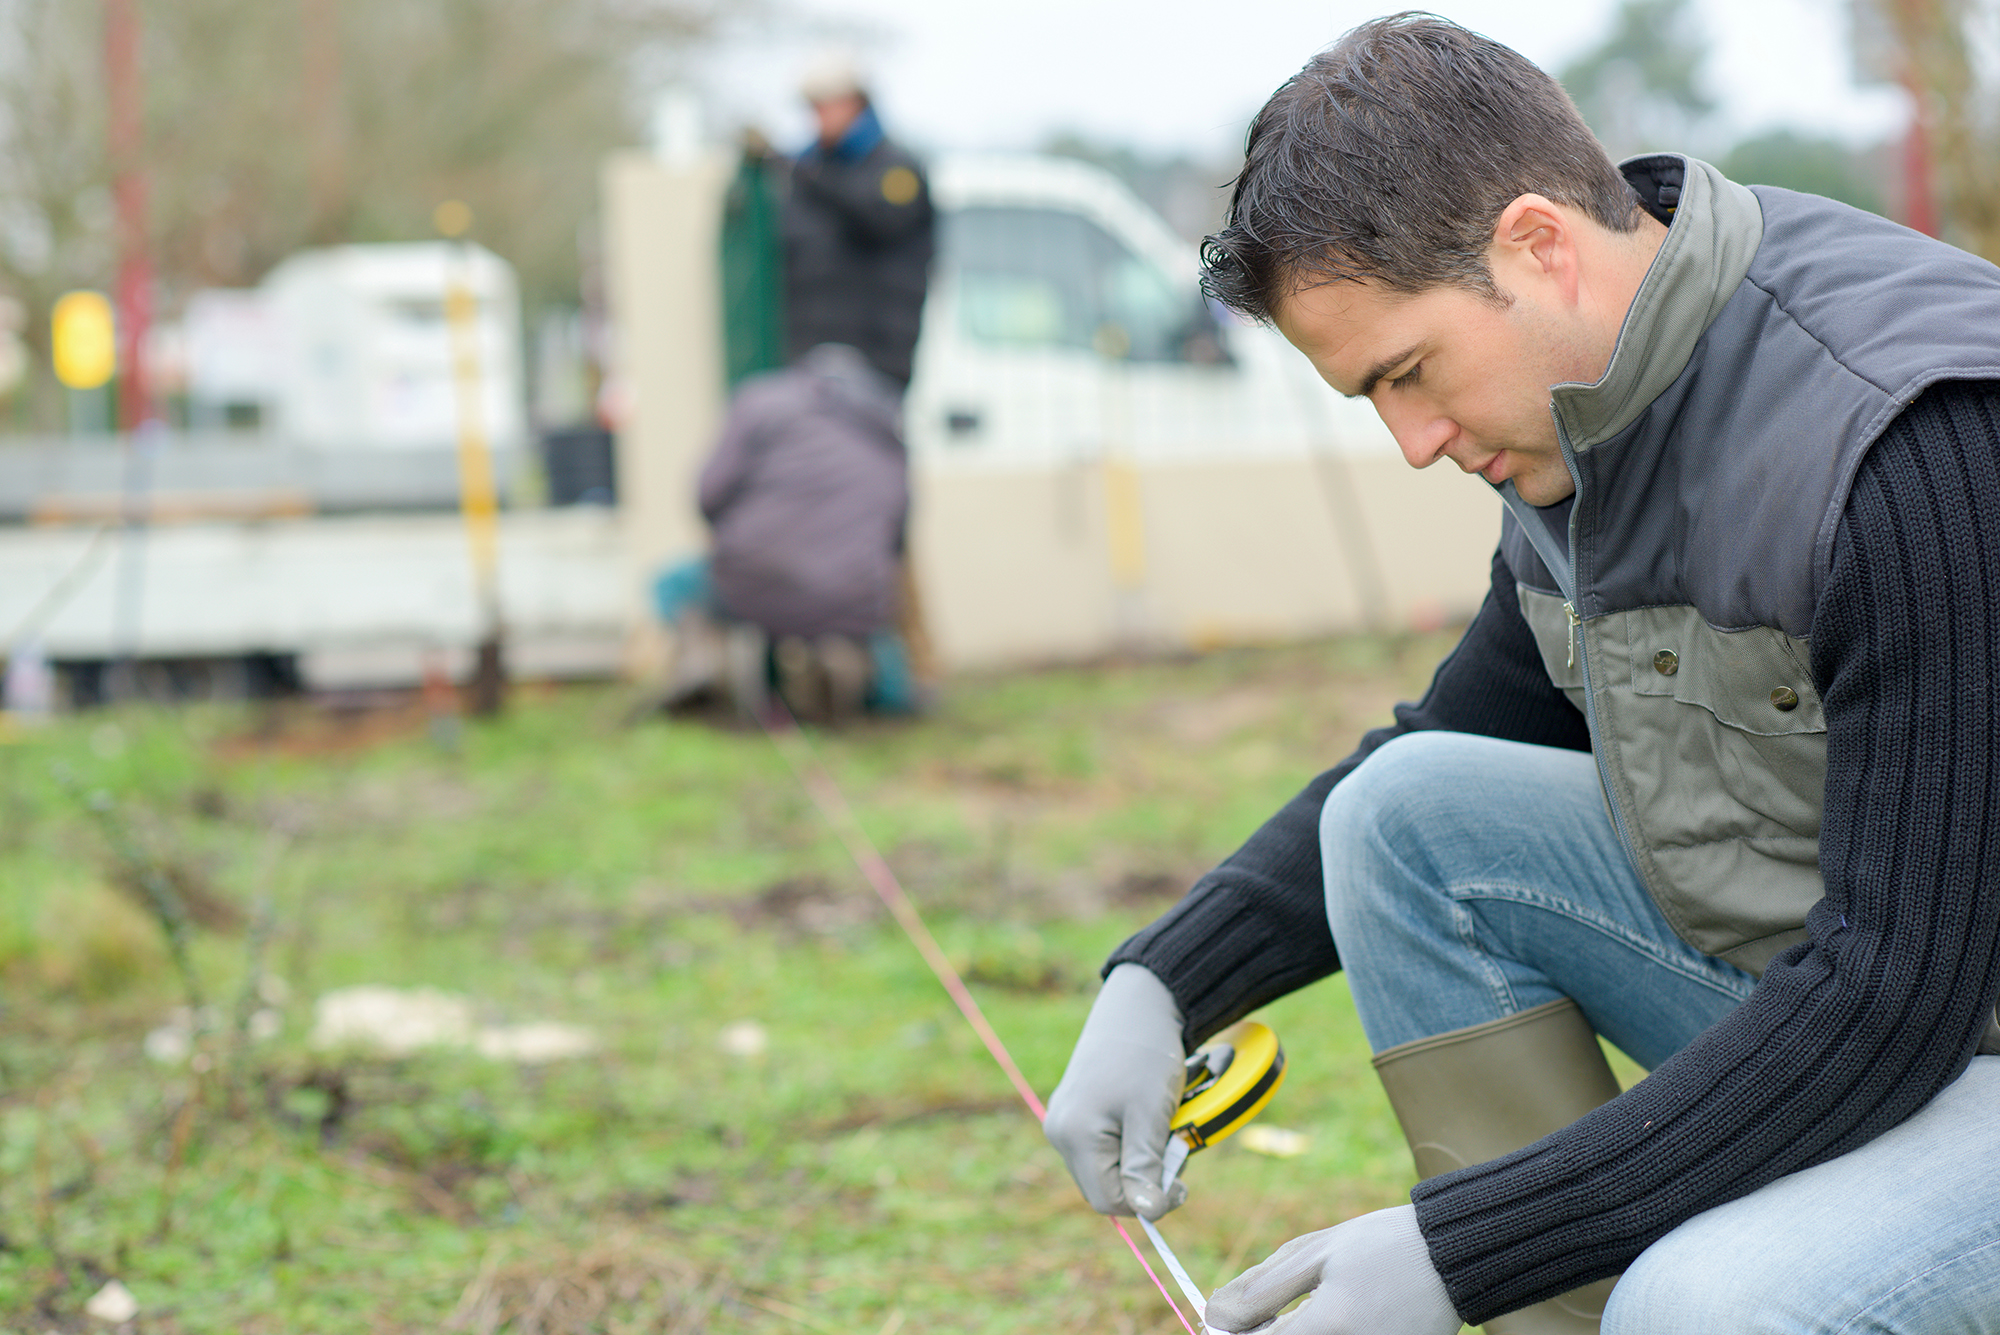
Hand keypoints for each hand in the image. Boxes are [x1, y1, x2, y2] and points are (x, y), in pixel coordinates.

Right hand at [1042, 964, 1187, 1219]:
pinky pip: (1103, 1148)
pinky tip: (1144, 1119)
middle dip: (1143, 1178)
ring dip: (1139, 1161)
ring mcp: (1063, 1121)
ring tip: (1160, 1127)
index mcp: (1073, 1135)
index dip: (1149, 1200)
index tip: (1182, 1182)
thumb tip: (1148, 1214)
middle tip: (1173, 1146)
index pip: (1109, 1201)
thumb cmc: (1147, 1056)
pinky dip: (1130, 1144)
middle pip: (1104, 1188)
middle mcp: (1059, 1132)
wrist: (1139, 1006)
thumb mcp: (1151, 1115)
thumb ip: (1145, 1167)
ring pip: (1105, 1169)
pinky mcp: (1074, 1112)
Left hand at [1204, 1205, 1460, 1334]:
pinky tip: (1323, 1322)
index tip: (1227, 1320)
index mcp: (1328, 1326)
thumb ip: (1259, 1289)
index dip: (1229, 1334)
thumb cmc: (1381, 1246)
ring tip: (1302, 1313)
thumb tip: (1213, 1316)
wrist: (1451, 1260)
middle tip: (1263, 1315)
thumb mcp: (1313, 1253)